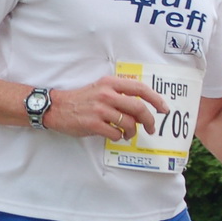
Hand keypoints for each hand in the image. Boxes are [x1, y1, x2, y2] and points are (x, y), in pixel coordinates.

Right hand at [43, 75, 164, 140]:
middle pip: (139, 107)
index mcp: (110, 83)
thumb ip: (119, 93)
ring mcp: (100, 109)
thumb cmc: (82, 99)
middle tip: (152, 128)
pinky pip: (116, 133)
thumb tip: (141, 107)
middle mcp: (107, 94)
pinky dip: (119, 137)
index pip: (140, 88)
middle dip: (149, 120)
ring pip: (129, 122)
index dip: (156, 99)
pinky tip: (115, 135)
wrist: (57, 107)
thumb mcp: (100, 88)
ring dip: (133, 132)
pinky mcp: (93, 124)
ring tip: (129, 134)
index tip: (163, 109)